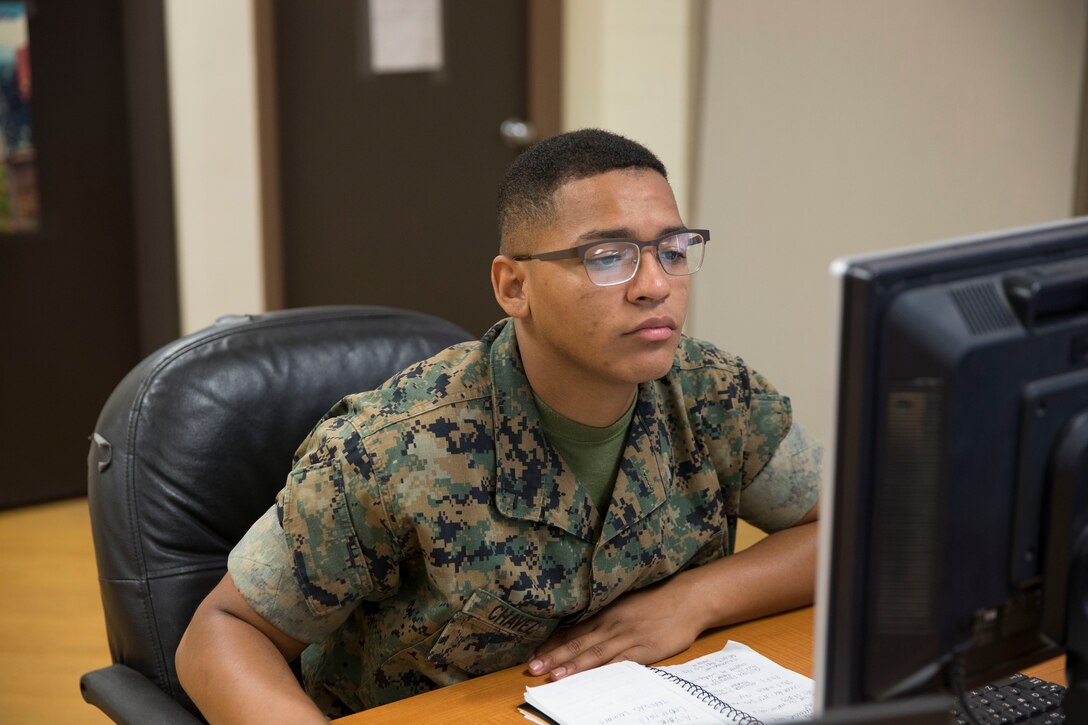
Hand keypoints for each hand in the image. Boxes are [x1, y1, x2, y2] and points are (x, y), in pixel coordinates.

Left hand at [527, 574, 704, 680]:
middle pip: (577, 643)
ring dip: (573, 666)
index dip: (552, 644)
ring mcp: (627, 637)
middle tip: (532, 668)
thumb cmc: (656, 599)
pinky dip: (605, 671)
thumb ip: (605, 615)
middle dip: (553, 657)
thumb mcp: (625, 602)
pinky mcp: (644, 649)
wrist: (687, 598)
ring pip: (595, 654)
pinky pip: (621, 662)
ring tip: (554, 676)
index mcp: (605, 613)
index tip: (533, 655)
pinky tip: (592, 679)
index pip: (572, 631)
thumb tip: (583, 627)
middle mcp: (611, 624)